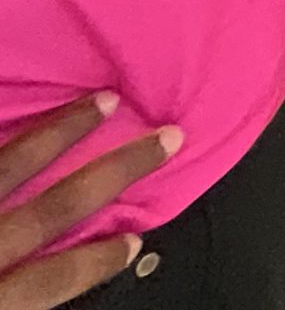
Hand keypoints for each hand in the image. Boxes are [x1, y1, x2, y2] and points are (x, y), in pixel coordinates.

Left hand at [0, 95, 179, 309]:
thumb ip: (23, 299)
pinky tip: (14, 111)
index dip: (99, 260)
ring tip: (102, 99)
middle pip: (58, 207)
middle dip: (115, 170)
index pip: (60, 277)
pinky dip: (0, 131)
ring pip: (11, 164)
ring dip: (59, 131)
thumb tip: (57, 290)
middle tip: (165, 137)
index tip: (132, 242)